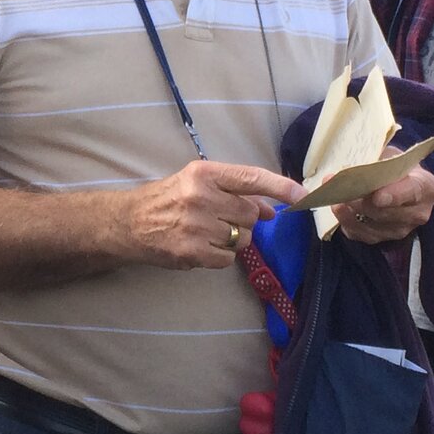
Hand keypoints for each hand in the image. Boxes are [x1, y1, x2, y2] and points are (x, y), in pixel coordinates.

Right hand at [124, 160, 302, 268]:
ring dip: (231, 240)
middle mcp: (201, 197)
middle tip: (218, 219)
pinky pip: (227, 259)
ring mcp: (196, 226)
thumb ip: (235, 193)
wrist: (128, 223)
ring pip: (242, 239)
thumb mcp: (198, 185)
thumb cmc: (167, 199)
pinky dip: (219, 256)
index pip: (252, 178)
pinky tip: (199, 247)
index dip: (282, 188)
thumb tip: (270, 210)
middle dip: (242, 220)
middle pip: (250, 214)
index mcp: (204, 174)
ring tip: (205, 233)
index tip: (304, 196)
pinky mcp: (192, 252)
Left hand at [333, 166, 433, 243]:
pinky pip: (360, 234)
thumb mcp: (391, 155)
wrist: (396, 182)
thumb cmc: (394, 166)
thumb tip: (354, 168)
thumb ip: (379, 161)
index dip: (394, 195)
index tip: (377, 197)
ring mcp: (399, 230)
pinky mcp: (380, 239)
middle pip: (387, 212)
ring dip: (350, 211)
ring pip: (372, 226)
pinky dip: (346, 221)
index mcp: (426, 187)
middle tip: (342, 189)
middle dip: (362, 201)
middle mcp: (417, 214)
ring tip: (334, 197)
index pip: (412, 192)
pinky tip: (337, 207)